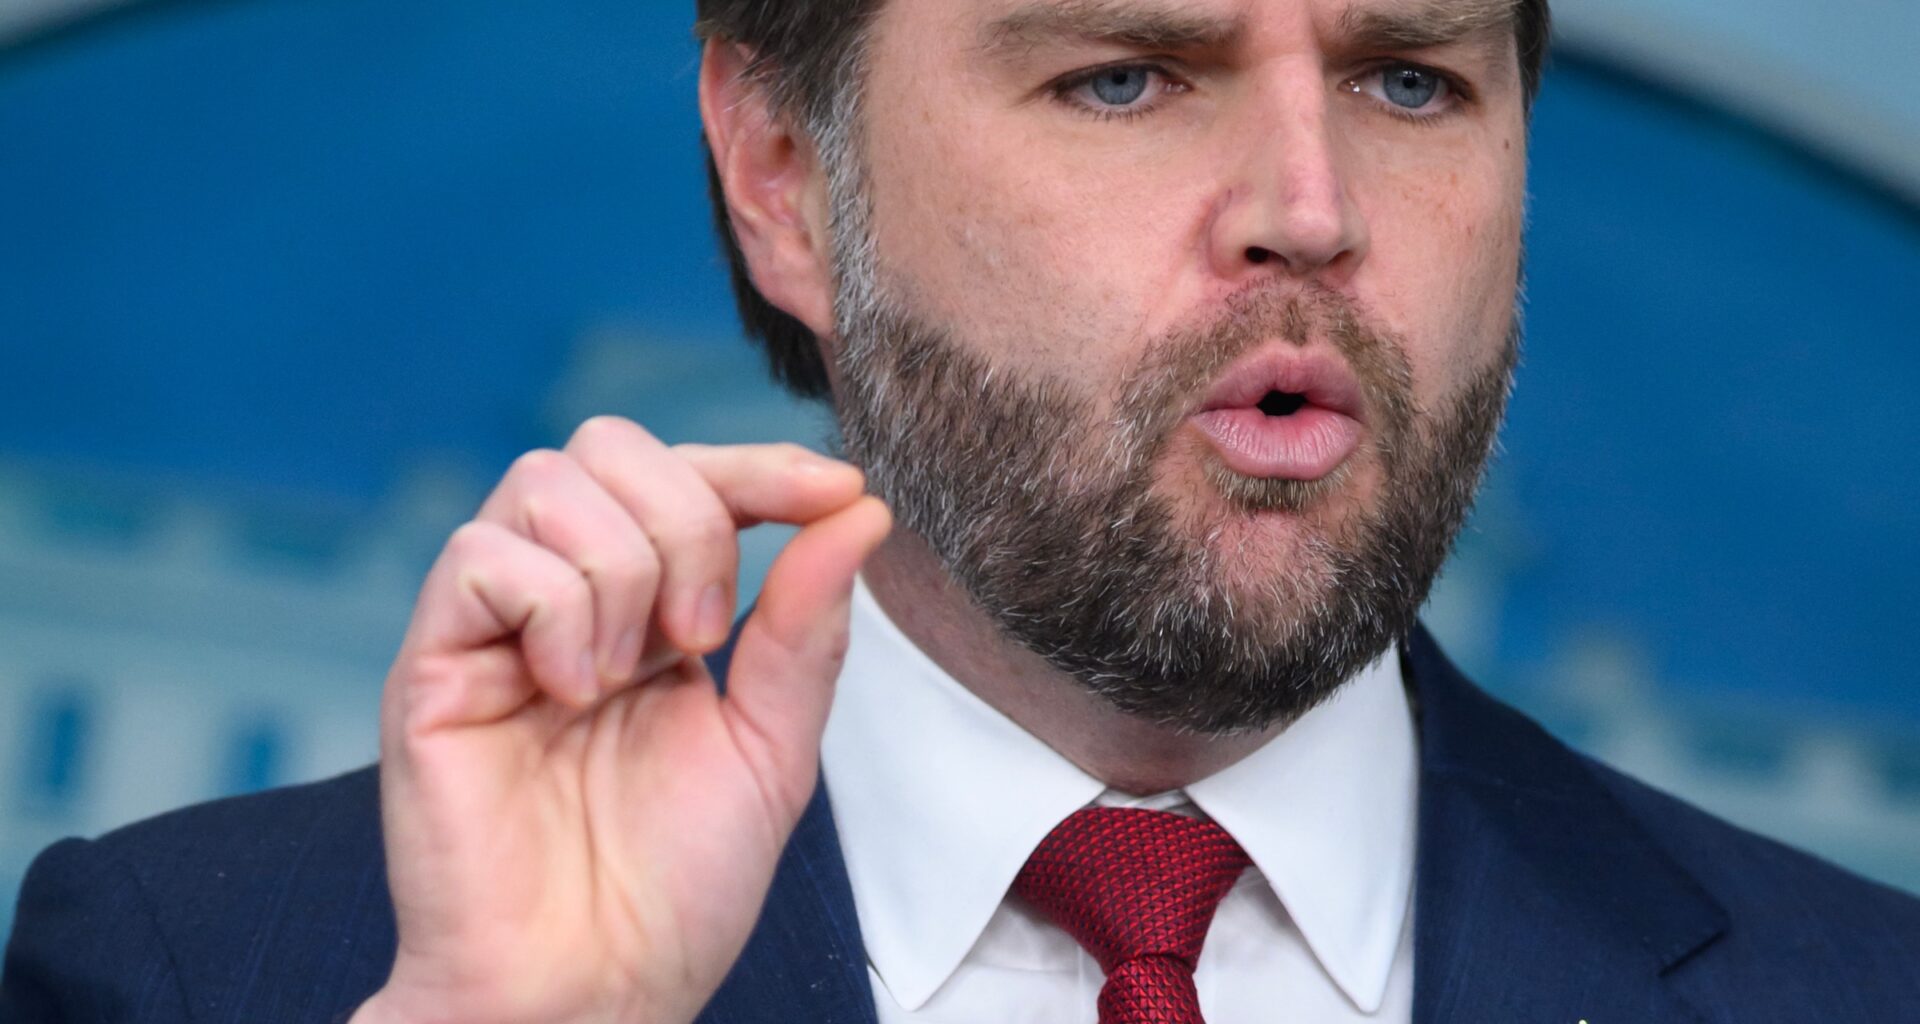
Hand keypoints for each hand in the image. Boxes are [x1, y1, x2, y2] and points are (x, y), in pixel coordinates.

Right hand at [351, 417, 890, 1023]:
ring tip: (629, 677)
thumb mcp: (772, 746)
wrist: (592, 988)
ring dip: (620, 570)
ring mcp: (494, 626)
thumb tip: (858, 514)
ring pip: (546, 483)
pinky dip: (552, 606)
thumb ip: (805, 627)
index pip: (692, 477)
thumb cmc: (673, 887)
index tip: (838, 490)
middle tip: (704, 637)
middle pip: (609, 446)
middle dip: (688, 519)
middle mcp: (567, 599)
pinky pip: (480, 555)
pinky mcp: (432, 663)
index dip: (762, 466)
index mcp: (649, 610)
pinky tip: (572, 688)